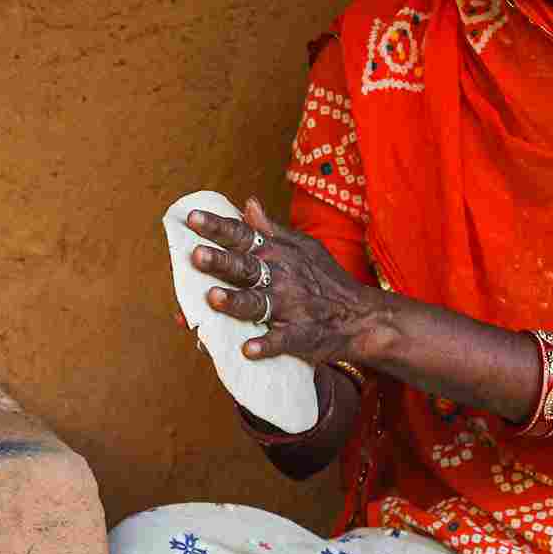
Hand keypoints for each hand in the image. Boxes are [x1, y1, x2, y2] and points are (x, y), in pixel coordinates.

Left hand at [187, 197, 388, 364]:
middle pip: (245, 268)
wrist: (361, 317)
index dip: (218, 227)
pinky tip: (247, 350)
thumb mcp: (303, 247)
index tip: (192, 218)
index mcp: (277, 254)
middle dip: (221, 262)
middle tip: (196, 255)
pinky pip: (282, 341)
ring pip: (258, 304)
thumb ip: (271, 229)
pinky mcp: (301, 337)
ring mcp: (290, 308)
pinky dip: (266, 345)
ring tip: (213, 298)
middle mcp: (281, 278)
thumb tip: (247, 203)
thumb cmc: (326, 280)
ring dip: (236, 301)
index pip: (243, 236)